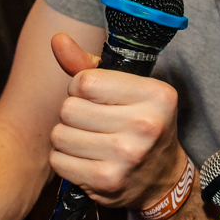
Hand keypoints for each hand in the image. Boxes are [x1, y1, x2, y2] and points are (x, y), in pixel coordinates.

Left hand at [49, 34, 184, 208]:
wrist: (162, 179)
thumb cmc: (139, 125)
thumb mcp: (128, 90)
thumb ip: (90, 66)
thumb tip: (57, 39)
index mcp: (156, 94)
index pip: (85, 81)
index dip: (80, 88)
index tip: (96, 99)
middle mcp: (145, 124)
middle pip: (69, 108)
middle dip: (73, 114)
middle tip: (93, 123)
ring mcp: (127, 155)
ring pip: (59, 135)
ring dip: (67, 137)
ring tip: (89, 141)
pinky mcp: (108, 181)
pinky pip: (58, 160)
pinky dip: (65, 160)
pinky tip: (86, 159)